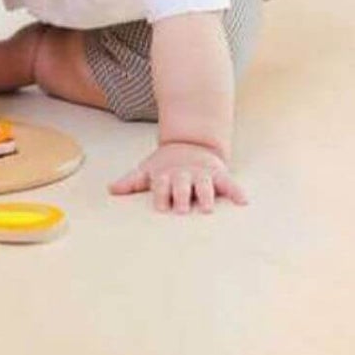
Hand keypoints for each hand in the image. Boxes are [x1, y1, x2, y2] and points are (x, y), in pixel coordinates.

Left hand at [109, 141, 246, 213]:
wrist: (190, 144)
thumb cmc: (166, 166)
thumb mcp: (148, 170)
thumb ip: (132, 181)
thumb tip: (111, 189)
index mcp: (166, 175)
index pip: (162, 185)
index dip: (162, 194)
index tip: (161, 207)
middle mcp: (184, 174)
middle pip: (183, 185)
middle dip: (182, 196)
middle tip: (182, 210)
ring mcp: (202, 174)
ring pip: (205, 185)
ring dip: (206, 195)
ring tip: (208, 209)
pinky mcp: (218, 174)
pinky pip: (229, 183)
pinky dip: (236, 191)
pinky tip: (243, 201)